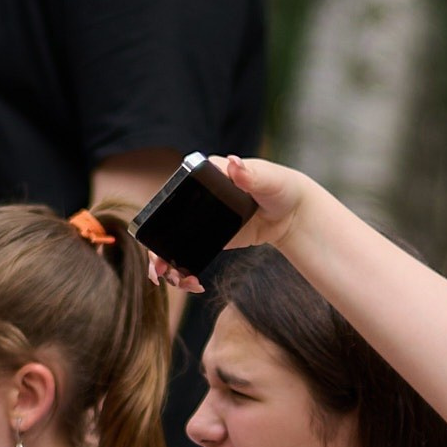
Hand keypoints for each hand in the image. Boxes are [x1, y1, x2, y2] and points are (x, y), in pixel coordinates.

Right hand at [143, 153, 305, 293]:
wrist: (290, 212)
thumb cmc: (280, 187)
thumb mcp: (267, 179)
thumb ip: (250, 174)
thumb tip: (234, 164)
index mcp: (203, 175)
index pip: (170, 194)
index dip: (158, 216)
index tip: (158, 238)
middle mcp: (195, 197)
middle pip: (163, 223)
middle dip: (156, 249)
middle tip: (161, 271)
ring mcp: (199, 219)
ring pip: (171, 242)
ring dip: (167, 264)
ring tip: (179, 281)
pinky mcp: (208, 239)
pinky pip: (188, 254)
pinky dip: (184, 271)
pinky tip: (191, 283)